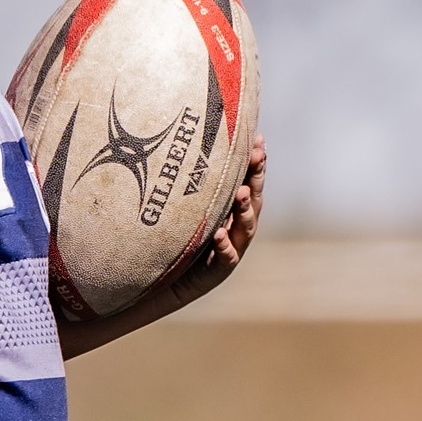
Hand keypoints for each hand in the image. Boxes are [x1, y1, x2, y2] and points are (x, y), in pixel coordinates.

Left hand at [162, 132, 265, 311]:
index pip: (248, 181)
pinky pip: (226, 256)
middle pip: (253, 200)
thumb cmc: (173, 238)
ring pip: (245, 227)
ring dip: (245, 209)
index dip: (255, 162)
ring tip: (243, 193)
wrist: (163, 281)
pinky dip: (224, 245)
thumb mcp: (183, 207)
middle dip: (257, 179)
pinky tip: (219, 234)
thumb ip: (190, 184)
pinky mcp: (218, 270)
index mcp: (231, 210)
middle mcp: (236, 227)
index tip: (258, 139)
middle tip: (258, 157)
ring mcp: (231, 248)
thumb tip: (178, 143)